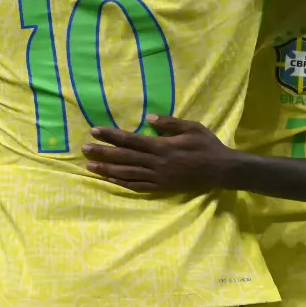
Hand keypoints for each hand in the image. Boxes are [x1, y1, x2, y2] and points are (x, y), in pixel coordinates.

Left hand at [84, 114, 234, 193]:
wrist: (221, 170)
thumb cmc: (207, 145)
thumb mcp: (192, 127)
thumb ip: (170, 123)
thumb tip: (149, 119)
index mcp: (162, 146)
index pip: (131, 140)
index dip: (111, 136)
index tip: (95, 131)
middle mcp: (156, 163)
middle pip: (124, 158)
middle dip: (102, 153)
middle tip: (84, 149)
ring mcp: (158, 177)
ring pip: (126, 174)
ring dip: (106, 170)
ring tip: (89, 166)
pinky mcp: (161, 187)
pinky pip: (137, 186)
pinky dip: (121, 184)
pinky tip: (109, 180)